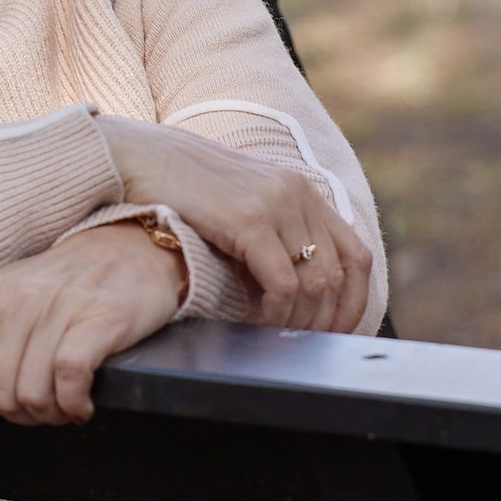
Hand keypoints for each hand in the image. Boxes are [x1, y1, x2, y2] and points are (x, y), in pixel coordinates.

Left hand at [0, 220, 184, 426]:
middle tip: (46, 401)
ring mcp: (58, 308)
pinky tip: (82, 402)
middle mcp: (16, 301)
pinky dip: (74, 404)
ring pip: (34, 395)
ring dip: (53, 414)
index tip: (9, 397)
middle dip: (23, 414)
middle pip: (0, 399)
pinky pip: (69, 379)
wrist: (131, 250)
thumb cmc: (60, 286)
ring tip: (66, 401)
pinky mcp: (100, 319)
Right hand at [99, 116, 372, 332]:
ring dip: (299, 320)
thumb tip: (290, 289)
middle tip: (304, 343)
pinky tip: (259, 320)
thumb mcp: (243, 205)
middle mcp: (298, 194)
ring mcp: (276, 204)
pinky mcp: (249, 220)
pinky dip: (277, 311)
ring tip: (278, 335)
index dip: (354, 300)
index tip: (339, 330)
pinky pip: (282, 282)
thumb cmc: (183, 189)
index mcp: (303, 191)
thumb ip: (273, 233)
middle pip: (338, 274)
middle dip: (326, 318)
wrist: (143, 156)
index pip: (356, 254)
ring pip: (314, 282)